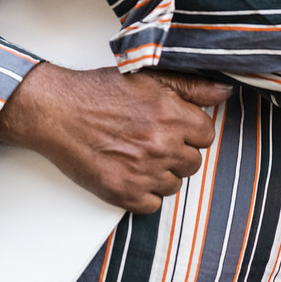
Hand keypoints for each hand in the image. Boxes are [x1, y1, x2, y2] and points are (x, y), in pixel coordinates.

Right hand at [0, 64, 232, 213]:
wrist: (56, 111)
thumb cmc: (97, 91)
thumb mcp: (146, 76)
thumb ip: (191, 86)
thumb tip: (224, 92)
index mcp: (170, 113)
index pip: (206, 134)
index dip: (190, 129)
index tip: (174, 126)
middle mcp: (161, 145)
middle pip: (193, 162)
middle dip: (177, 151)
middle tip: (151, 138)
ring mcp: (143, 172)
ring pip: (174, 184)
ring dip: (161, 172)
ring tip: (137, 153)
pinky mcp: (123, 193)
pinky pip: (152, 204)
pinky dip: (143, 192)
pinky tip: (128, 171)